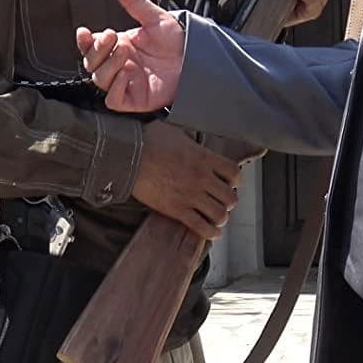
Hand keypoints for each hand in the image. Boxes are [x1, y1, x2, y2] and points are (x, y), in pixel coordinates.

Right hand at [77, 0, 186, 113]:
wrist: (197, 60)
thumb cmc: (176, 41)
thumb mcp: (155, 17)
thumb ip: (134, 0)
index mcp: (118, 45)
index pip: (90, 46)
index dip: (84, 41)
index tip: (84, 32)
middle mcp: (118, 64)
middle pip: (91, 63)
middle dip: (97, 49)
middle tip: (112, 36)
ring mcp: (125, 82)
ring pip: (100, 80)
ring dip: (108, 65)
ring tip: (125, 50)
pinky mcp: (134, 99)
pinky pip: (113, 100)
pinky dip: (115, 89)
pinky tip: (126, 74)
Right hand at [132, 120, 241, 239]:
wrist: (128, 157)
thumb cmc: (147, 141)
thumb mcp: (176, 131)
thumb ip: (190, 138)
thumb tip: (193, 138)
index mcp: (203, 157)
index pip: (234, 173)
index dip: (235, 179)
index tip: (230, 181)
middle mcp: (201, 178)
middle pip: (230, 197)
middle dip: (229, 200)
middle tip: (222, 199)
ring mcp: (190, 195)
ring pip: (220, 214)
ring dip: (221, 216)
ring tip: (217, 216)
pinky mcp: (177, 210)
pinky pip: (201, 227)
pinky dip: (210, 232)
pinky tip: (212, 232)